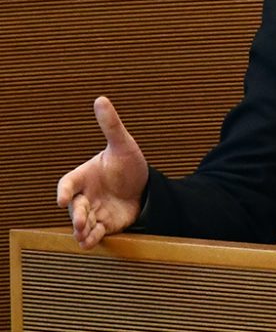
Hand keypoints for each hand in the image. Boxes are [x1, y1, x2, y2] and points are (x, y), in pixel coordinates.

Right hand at [56, 97, 148, 248]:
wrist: (145, 186)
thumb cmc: (128, 163)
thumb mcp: (123, 144)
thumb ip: (111, 125)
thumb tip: (101, 99)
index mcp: (84, 176)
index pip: (68, 183)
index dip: (64, 191)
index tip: (63, 199)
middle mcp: (85, 195)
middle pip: (75, 207)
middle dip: (76, 214)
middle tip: (80, 220)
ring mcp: (94, 211)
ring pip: (82, 222)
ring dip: (81, 229)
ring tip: (83, 235)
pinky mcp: (105, 224)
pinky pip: (95, 234)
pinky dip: (91, 238)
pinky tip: (90, 242)